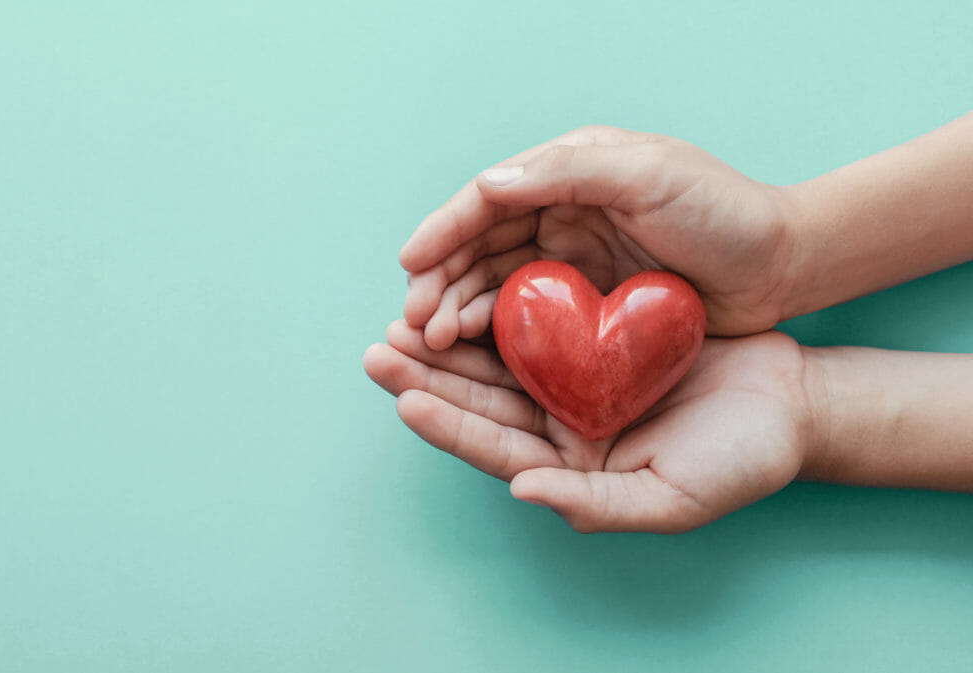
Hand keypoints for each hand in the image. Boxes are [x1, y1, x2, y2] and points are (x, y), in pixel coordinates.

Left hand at [363, 321, 815, 532]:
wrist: (790, 403)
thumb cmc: (742, 460)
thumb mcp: (672, 497)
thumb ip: (597, 502)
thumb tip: (522, 490)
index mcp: (571, 469)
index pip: (495, 449)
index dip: (448, 425)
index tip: (404, 397)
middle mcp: (561, 429)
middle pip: (480, 402)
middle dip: (426, 376)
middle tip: (378, 348)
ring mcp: (574, 385)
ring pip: (497, 362)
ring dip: (449, 340)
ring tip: (402, 318)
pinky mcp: (592, 344)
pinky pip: (535, 326)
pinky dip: (499, 308)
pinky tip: (466, 287)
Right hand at [399, 126, 798, 347]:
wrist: (785, 266)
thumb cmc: (725, 212)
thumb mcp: (651, 176)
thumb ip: (570, 172)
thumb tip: (487, 185)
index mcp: (571, 171)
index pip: (489, 199)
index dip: (444, 230)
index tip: (409, 263)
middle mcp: (562, 212)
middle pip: (480, 246)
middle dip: (440, 281)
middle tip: (413, 322)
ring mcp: (573, 260)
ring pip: (495, 284)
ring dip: (457, 309)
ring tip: (432, 342)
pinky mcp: (587, 304)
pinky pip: (526, 317)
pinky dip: (492, 332)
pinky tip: (471, 350)